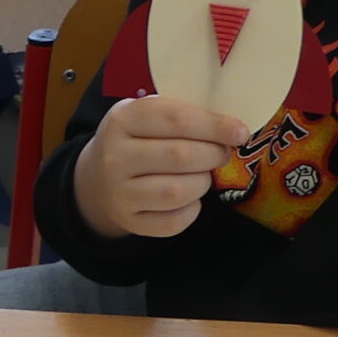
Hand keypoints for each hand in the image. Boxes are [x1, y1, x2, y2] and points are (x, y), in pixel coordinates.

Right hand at [74, 94, 250, 240]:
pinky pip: (173, 222)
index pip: (177, 119)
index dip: (215, 126)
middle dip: (213, 155)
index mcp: (123, 119)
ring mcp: (119, 192)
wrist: (97, 176)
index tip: (241, 132)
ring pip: (177, 191)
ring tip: (202, 175)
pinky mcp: (128, 220)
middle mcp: (115, 156)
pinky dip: (192, 210)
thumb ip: (182, 114)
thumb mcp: (147, 114)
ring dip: (202, 183)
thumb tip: (232, 127)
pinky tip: (189, 198)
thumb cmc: (137, 138)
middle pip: (180, 156)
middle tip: (221, 153)